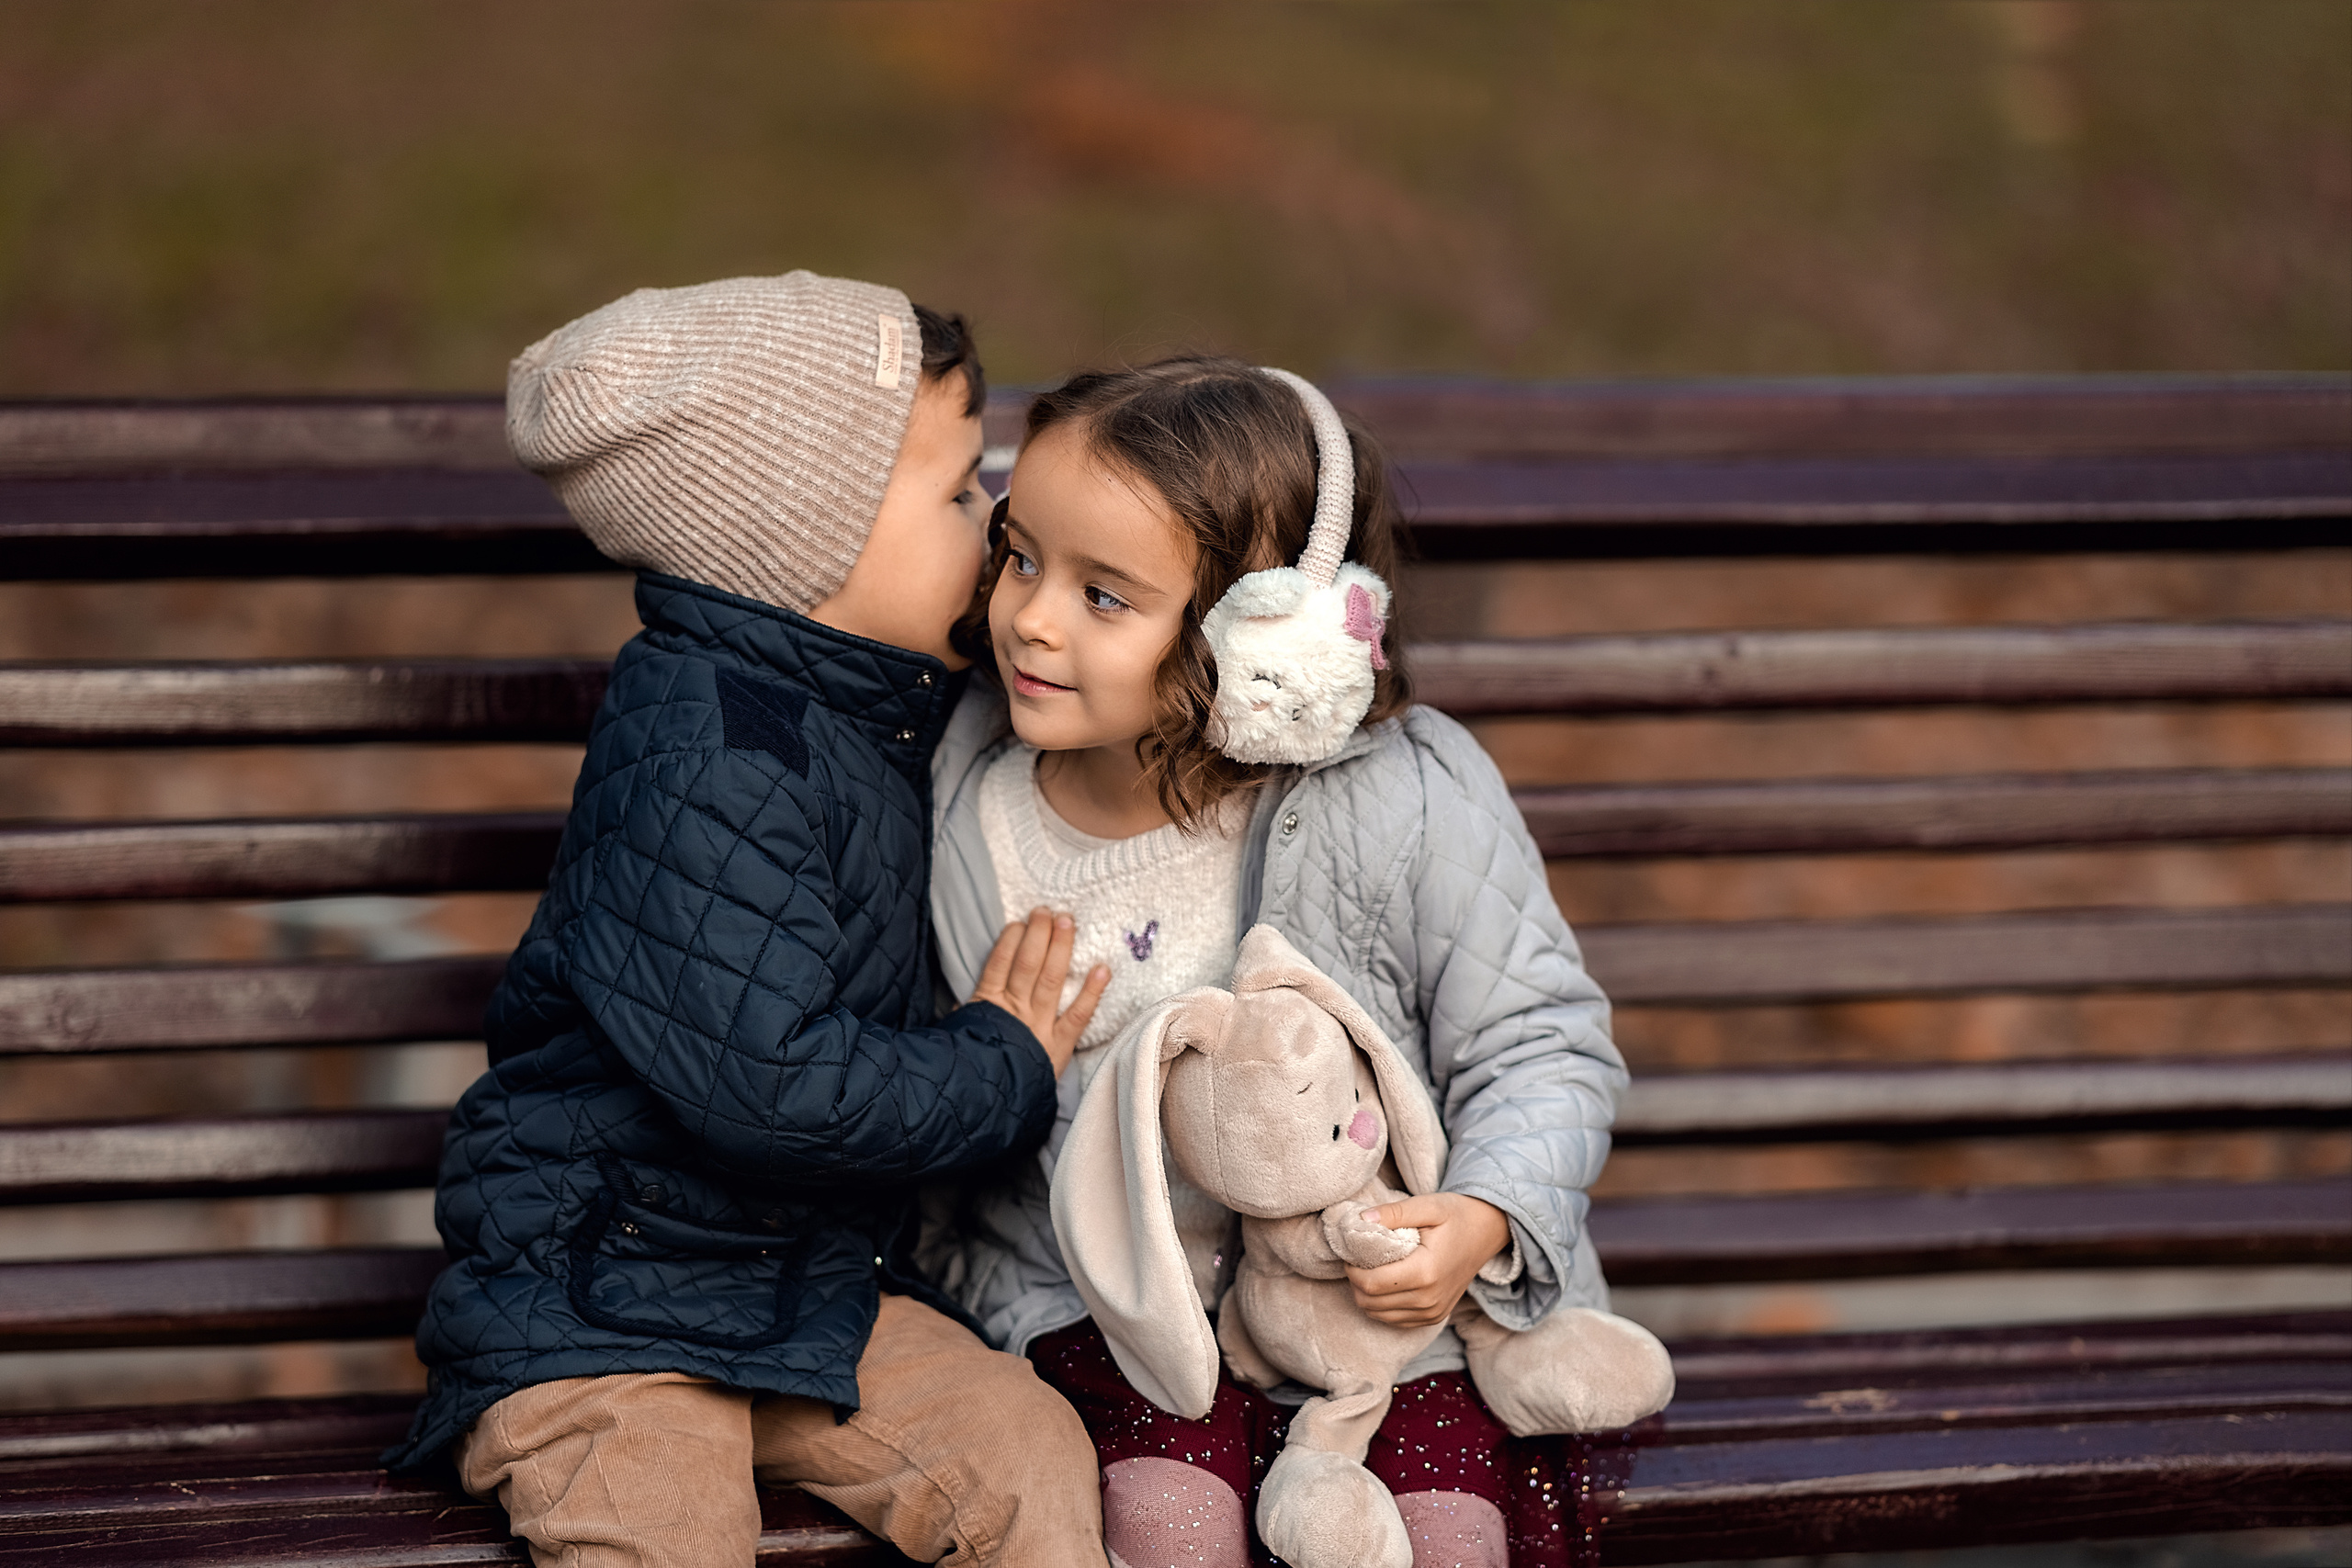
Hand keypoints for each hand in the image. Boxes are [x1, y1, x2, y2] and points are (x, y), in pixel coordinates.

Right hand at [970, 907, 1108, 1077]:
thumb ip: (963, 1016)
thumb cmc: (967, 1067)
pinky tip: (1102, 969)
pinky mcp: (1059, 1045)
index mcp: (987, 1005)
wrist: (982, 1103)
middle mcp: (1015, 1010)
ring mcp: (1038, 1025)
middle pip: (1029, 963)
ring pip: (1052, 979)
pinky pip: (1078, 1015)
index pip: (1000, 963)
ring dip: (1061, 948)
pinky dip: (1092, 992)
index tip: (1019, 922)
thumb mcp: (955, 1036)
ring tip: (1067, 922)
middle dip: (1039, 933)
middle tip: (1048, 911)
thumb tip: (960, 1004)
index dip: (1011, 939)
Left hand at [1344, 1193, 1510, 1327]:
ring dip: (1366, 1294)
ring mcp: (1432, 1312)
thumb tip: (1361, 1221)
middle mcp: (1429, 1299)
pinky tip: (1386, 1283)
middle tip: (1359, 1259)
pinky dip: (1381, 1304)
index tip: (1352, 1251)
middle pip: (1369, 1302)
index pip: (1370, 1283)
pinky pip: (1393, 1320)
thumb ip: (1393, 1213)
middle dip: (1356, 1280)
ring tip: (1373, 1269)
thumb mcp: (1427, 1205)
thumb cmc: (1456, 1216)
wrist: (1487, 1232)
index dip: (1352, 1268)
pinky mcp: (1433, 1317)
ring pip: (1377, 1314)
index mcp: (1426, 1272)